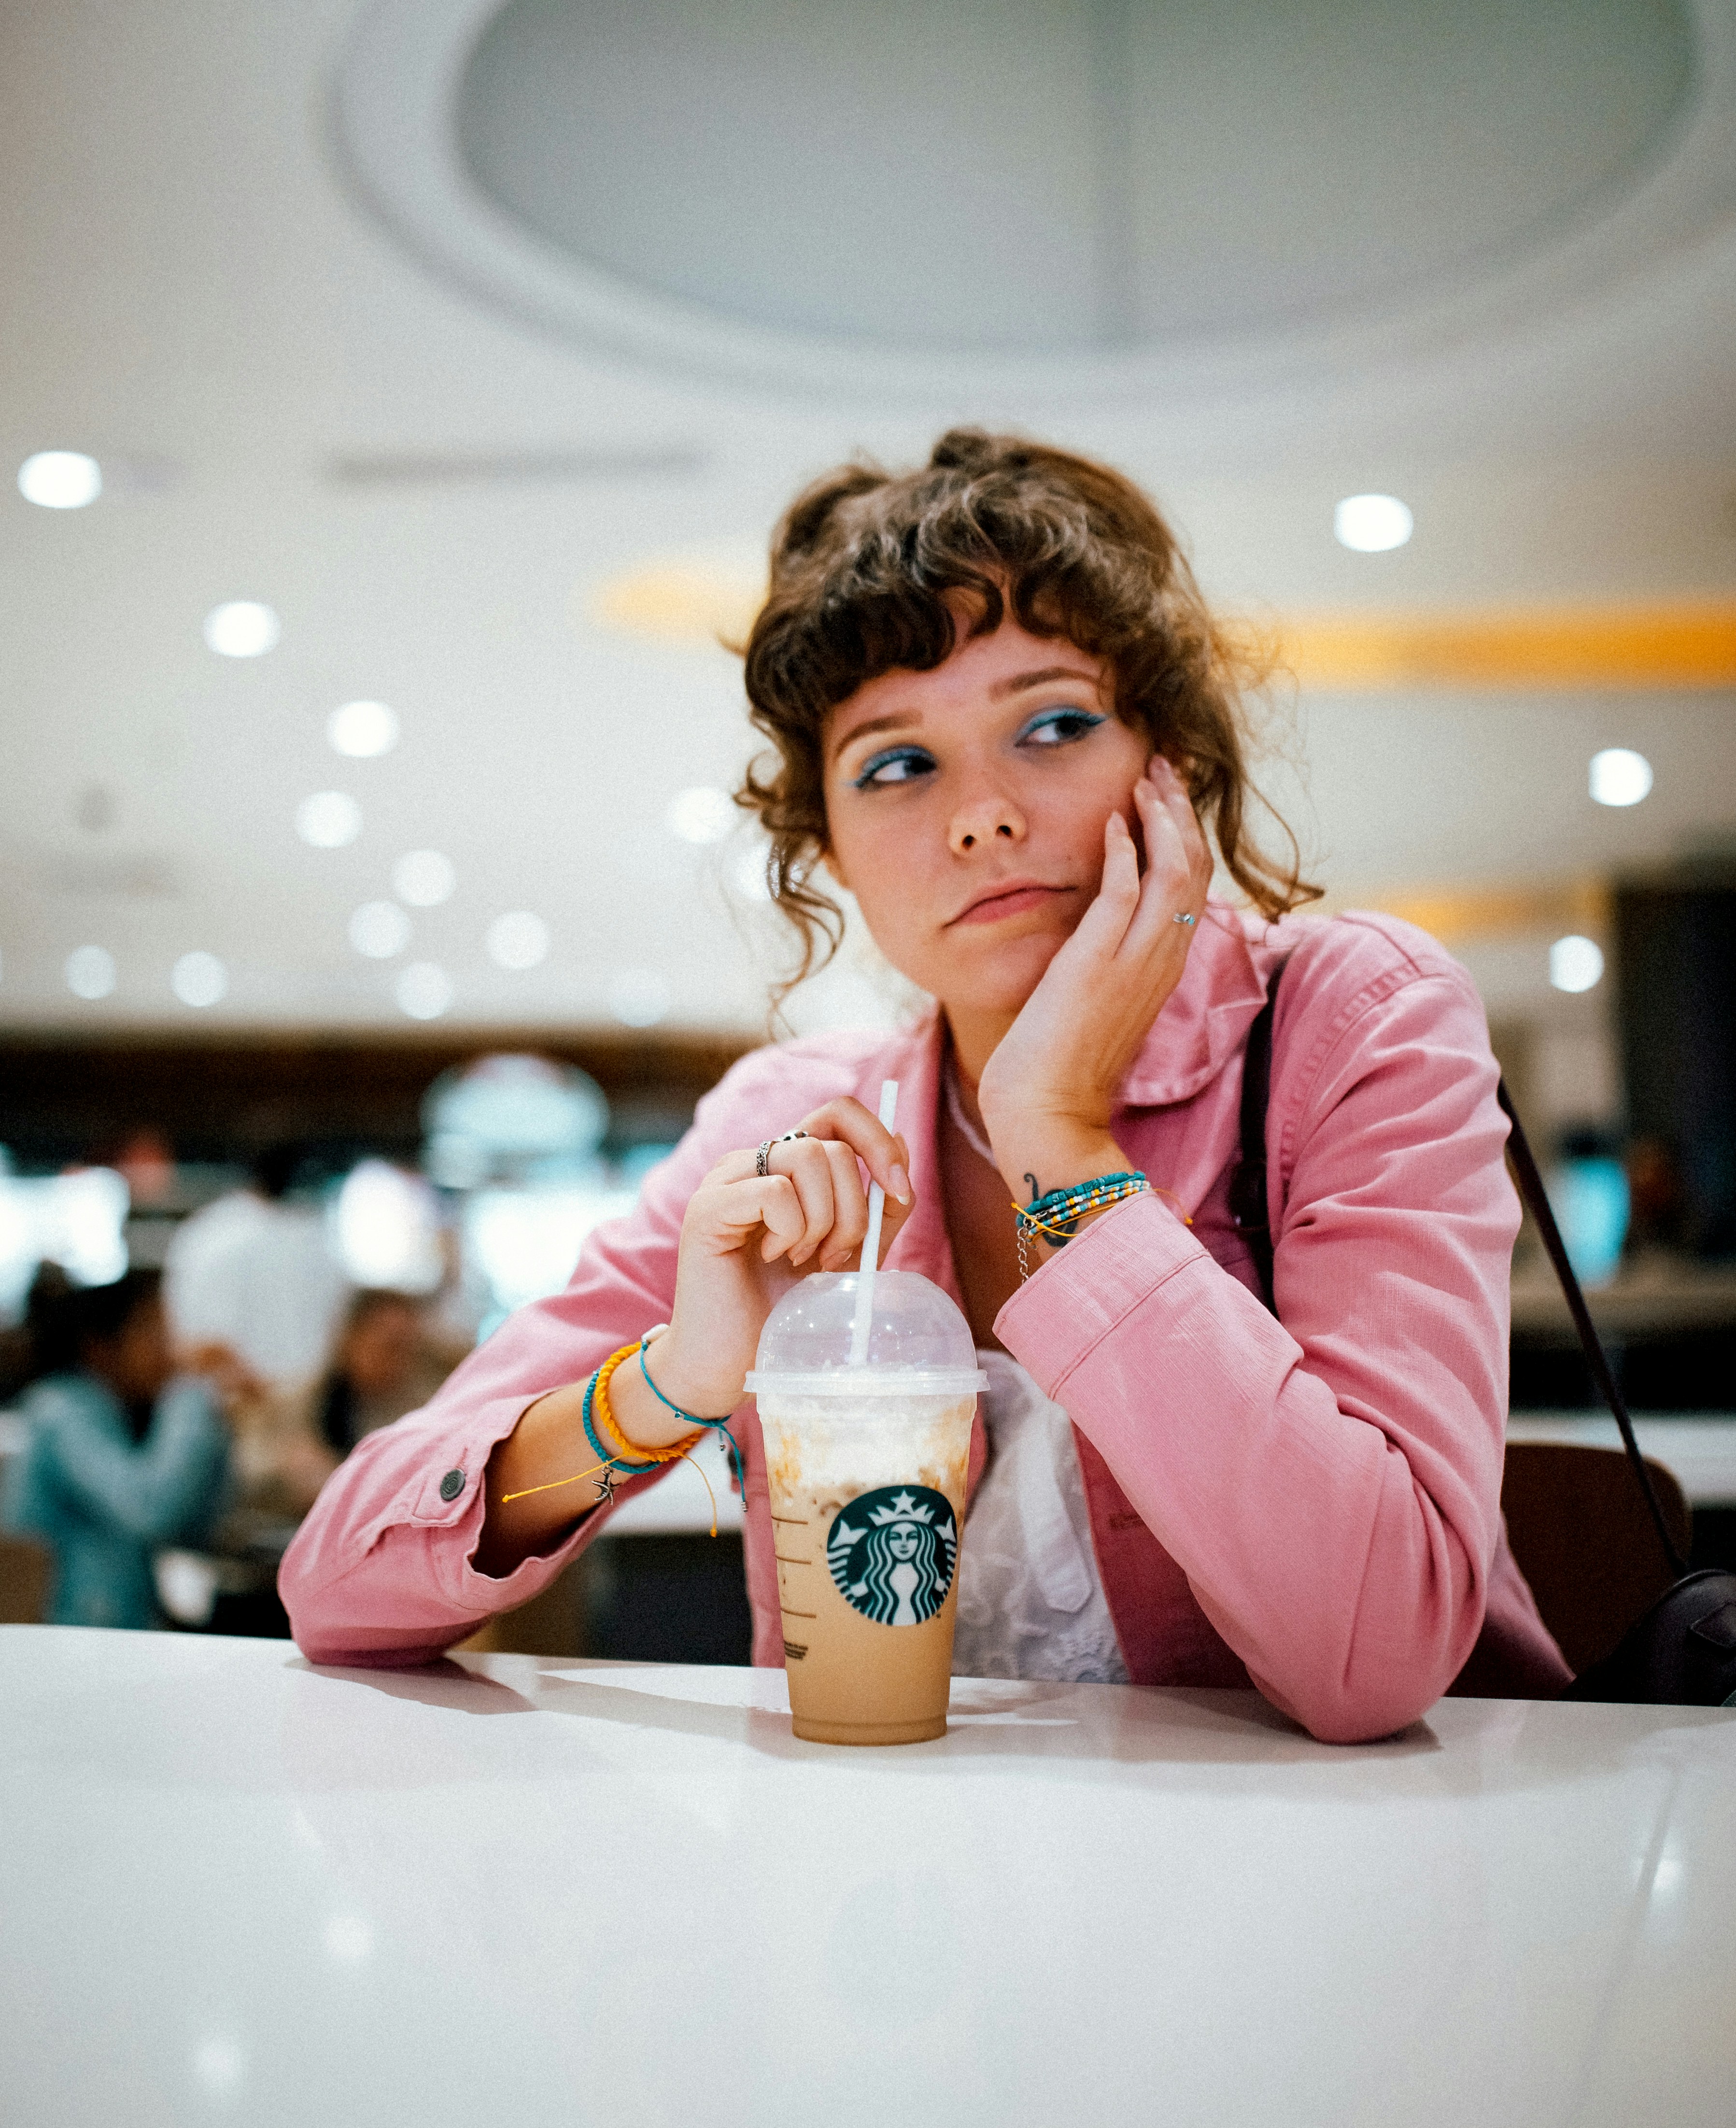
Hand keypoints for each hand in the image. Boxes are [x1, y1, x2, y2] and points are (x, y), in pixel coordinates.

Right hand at [645, 1099, 913, 1419]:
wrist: (735, 1362)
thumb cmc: (788, 1310)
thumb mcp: (852, 1252)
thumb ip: (877, 1204)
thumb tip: (902, 1141)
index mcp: (786, 1165)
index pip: (838, 1112)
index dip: (878, 1141)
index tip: (897, 1192)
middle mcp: (753, 1161)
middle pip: (832, 1144)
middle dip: (855, 1207)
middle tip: (833, 1257)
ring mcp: (726, 1179)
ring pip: (809, 1157)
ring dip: (824, 1220)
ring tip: (803, 1260)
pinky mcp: (707, 1207)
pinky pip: (775, 1191)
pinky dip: (791, 1231)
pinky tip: (774, 1258)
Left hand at [977, 755, 1213, 1200]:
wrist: (1047, 1113)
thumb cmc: (1059, 1064)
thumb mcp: (1095, 1000)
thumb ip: (1108, 959)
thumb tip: (1101, 923)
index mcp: (1161, 969)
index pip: (1191, 889)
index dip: (1185, 836)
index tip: (1167, 797)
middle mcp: (1160, 962)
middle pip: (1194, 870)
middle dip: (1181, 811)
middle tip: (1163, 766)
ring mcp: (1133, 964)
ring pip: (1174, 872)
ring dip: (1162, 818)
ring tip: (1147, 777)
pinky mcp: (1097, 965)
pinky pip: (1125, 894)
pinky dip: (1125, 851)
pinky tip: (1113, 821)